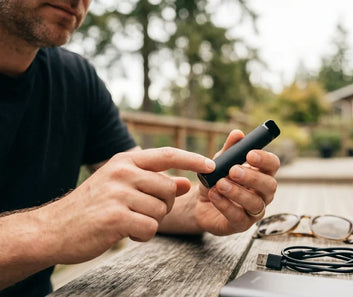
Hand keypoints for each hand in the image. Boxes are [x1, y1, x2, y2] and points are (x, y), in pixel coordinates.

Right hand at [35, 147, 214, 263]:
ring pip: (161, 210)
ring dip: (150, 221)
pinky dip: (142, 235)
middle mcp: (122, 172)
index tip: (212, 164)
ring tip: (128, 220)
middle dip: (163, 205)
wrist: (53, 229)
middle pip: (169, 189)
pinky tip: (124, 231)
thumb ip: (154, 182)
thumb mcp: (122, 186)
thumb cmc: (92, 207)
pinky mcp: (115, 217)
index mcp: (124, 161)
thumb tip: (185, 183)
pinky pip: (150, 228)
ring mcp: (118, 194)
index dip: (192, 159)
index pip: (167, 154)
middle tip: (142, 211)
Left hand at [196, 130, 280, 234]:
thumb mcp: (220, 162)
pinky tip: (214, 195)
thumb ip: (229, 150)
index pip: (273, 165)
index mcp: (262, 174)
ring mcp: (254, 210)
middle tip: (233, 170)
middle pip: (270, 185)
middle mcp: (263, 193)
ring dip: (237, 192)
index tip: (249, 154)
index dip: (265, 159)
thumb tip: (237, 134)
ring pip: (255, 203)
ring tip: (220, 183)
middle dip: (252, 177)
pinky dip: (225, 205)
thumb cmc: (217, 180)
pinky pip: (238, 216)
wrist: (201, 202)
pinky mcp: (242, 224)